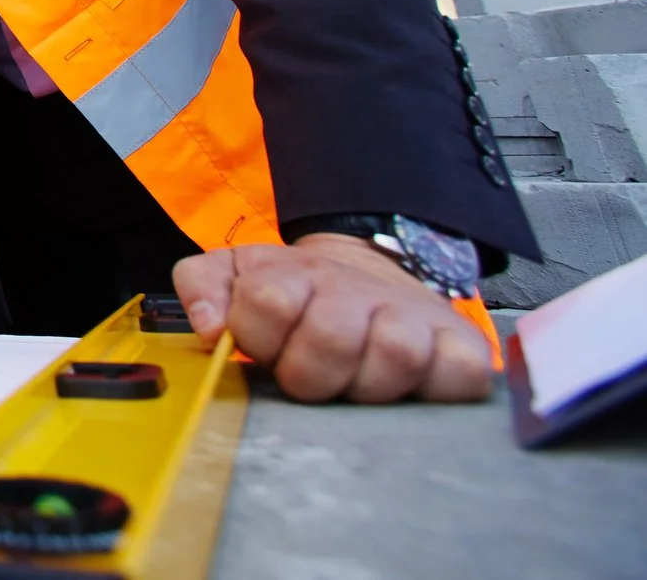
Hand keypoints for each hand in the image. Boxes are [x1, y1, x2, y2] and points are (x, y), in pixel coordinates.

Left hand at [172, 234, 491, 402]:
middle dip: (309, 372)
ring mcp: (413, 317)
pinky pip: (458, 373)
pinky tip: (410, 386)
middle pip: (331, 336)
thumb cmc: (298, 293)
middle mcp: (356, 291)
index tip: (266, 347)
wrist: (371, 274)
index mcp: (295, 276)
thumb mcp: (237, 274)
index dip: (260, 336)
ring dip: (367, 383)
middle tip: (309, 375)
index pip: (269, 302)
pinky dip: (438, 388)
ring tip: (355, 381)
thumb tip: (209, 325)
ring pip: (395, 354)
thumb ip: (201, 284)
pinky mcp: (461, 346)